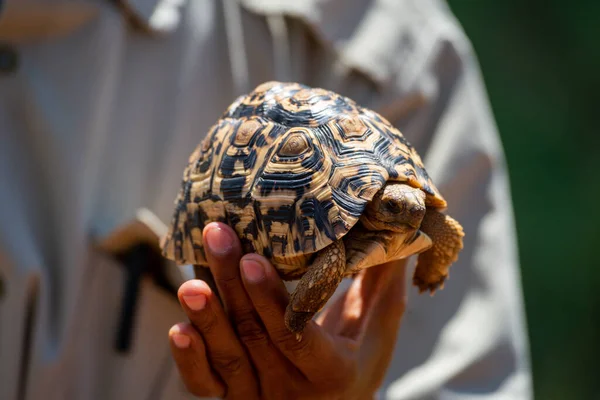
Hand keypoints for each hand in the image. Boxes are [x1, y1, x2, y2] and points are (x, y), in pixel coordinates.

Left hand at [168, 222, 406, 398]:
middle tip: (217, 235)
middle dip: (233, 285)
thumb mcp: (377, 330)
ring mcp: (257, 397)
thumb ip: (381, 284)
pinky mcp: (231, 399)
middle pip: (256, 335)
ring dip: (207, 316)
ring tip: (191, 279)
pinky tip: (178, 328)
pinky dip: (190, 360)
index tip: (253, 258)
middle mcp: (290, 389)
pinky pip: (205, 385)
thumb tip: (401, 225)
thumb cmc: (358, 365)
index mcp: (330, 371)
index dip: (273, 299)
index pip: (296, 336)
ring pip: (228, 356)